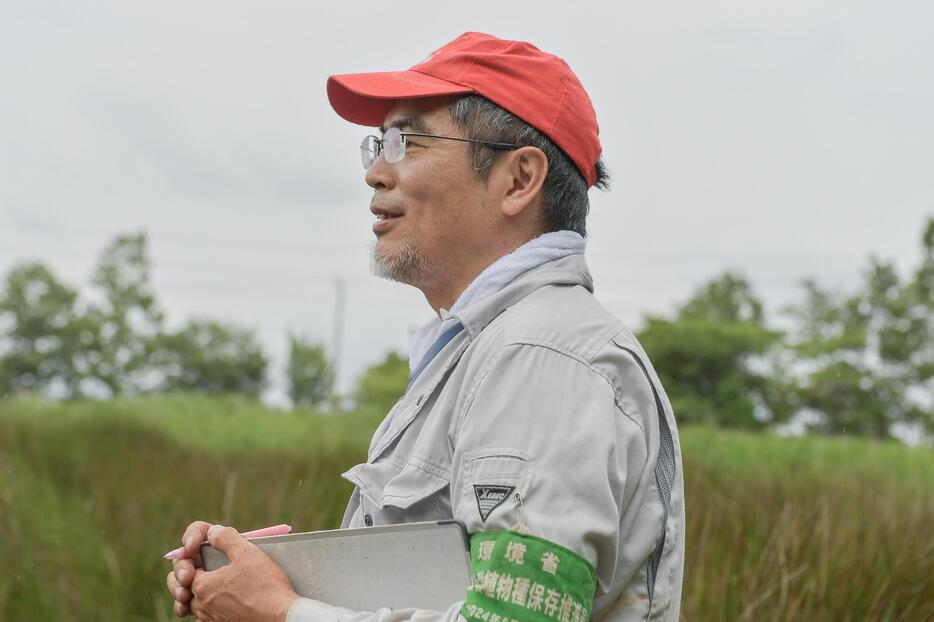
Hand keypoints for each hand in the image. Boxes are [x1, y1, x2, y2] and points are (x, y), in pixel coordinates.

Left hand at [166, 522, 298, 620]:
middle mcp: (201, 606)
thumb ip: (226, 537)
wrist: (281, 617)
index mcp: (203, 586)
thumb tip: (212, 532)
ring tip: (201, 586)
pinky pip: (204, 618)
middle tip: (193, 569)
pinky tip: (219, 601)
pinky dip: (205, 609)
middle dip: (181, 577)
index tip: (195, 549)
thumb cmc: (265, 585)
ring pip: (190, 606)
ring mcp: (210, 620)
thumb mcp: (247, 552)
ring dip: (191, 595)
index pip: (182, 567)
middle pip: (180, 589)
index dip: (187, 556)